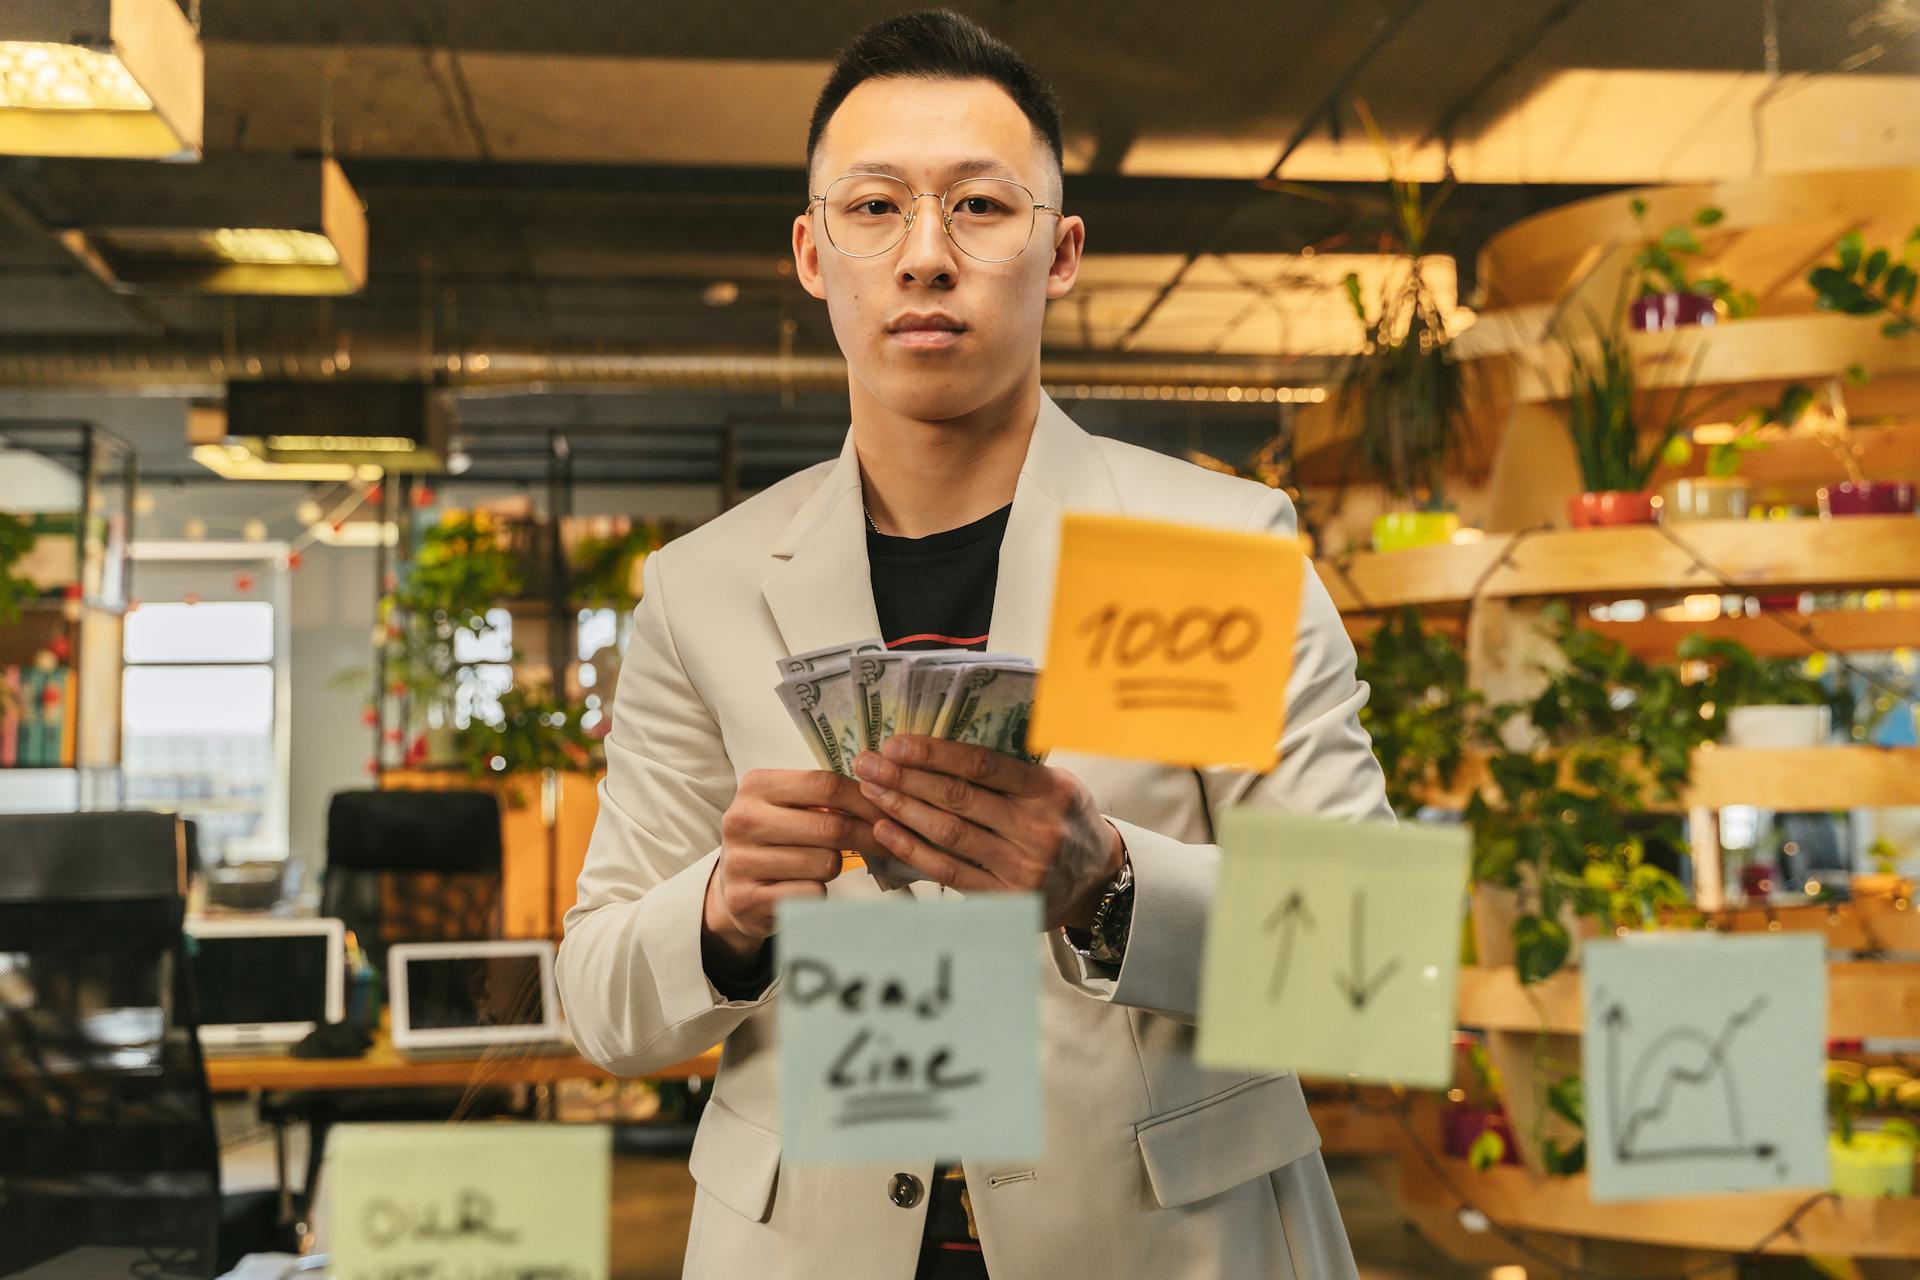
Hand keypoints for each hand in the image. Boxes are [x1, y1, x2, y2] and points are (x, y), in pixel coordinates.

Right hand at [702, 769, 889, 972]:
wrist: (734, 888)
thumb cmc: (775, 840)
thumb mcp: (789, 807)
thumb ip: (826, 798)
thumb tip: (886, 796)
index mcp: (756, 786)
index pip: (825, 785)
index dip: (865, 799)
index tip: (891, 812)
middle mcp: (742, 819)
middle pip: (830, 826)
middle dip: (868, 837)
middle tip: (888, 845)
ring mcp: (740, 861)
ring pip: (826, 863)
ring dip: (836, 866)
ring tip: (820, 865)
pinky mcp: (746, 899)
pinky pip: (812, 893)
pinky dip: (819, 892)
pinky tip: (803, 887)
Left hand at [852, 735, 1124, 930]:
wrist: (1097, 880)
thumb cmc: (1065, 820)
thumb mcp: (1056, 785)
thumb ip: (1010, 771)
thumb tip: (939, 747)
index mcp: (1050, 791)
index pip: (983, 766)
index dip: (935, 753)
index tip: (897, 744)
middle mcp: (1037, 829)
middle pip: (958, 798)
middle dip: (906, 778)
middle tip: (868, 763)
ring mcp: (1021, 867)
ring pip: (949, 834)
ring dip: (903, 809)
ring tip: (870, 790)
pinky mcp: (1005, 898)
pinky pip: (950, 871)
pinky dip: (913, 850)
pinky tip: (885, 830)